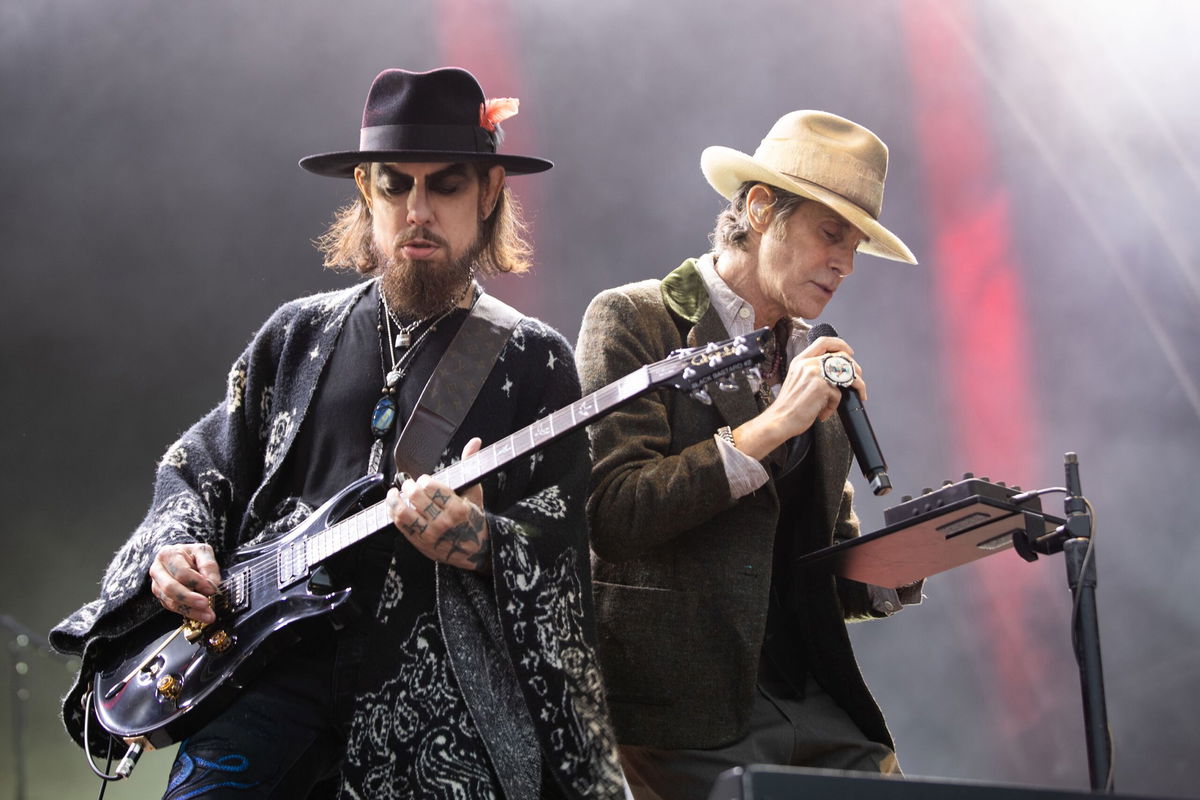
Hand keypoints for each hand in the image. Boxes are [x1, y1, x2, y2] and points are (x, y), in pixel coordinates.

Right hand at [148, 543, 221, 623]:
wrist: (181, 558)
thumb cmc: (192, 555)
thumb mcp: (203, 552)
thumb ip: (209, 566)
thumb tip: (213, 584)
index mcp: (167, 555)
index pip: (181, 572)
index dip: (197, 581)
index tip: (212, 589)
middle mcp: (157, 570)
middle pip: (170, 588)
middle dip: (189, 598)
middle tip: (206, 604)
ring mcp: (156, 585)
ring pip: (170, 600)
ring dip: (190, 610)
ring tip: (207, 615)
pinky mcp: (161, 597)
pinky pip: (172, 607)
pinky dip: (187, 612)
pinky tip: (200, 614)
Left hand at [387, 438, 490, 571]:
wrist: (474, 550)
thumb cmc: (473, 519)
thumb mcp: (474, 493)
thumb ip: (470, 465)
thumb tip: (475, 441)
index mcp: (458, 508)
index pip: (431, 487)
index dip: (424, 480)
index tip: (424, 480)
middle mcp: (443, 522)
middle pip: (416, 496)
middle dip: (409, 486)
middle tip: (409, 484)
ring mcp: (430, 534)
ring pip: (403, 512)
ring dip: (394, 499)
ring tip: (394, 493)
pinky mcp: (419, 542)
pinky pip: (400, 525)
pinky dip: (393, 513)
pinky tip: (393, 505)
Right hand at [732, 335, 866, 458]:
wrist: (780, 420)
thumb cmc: (788, 405)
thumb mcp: (797, 380)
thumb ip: (812, 371)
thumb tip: (835, 372)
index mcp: (800, 361)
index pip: (824, 342)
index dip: (840, 344)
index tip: (849, 352)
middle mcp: (807, 364)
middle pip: (840, 357)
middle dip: (854, 368)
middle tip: (858, 378)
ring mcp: (814, 374)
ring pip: (846, 374)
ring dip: (857, 385)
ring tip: (857, 393)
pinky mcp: (821, 387)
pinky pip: (838, 394)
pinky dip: (833, 406)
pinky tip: (824, 412)